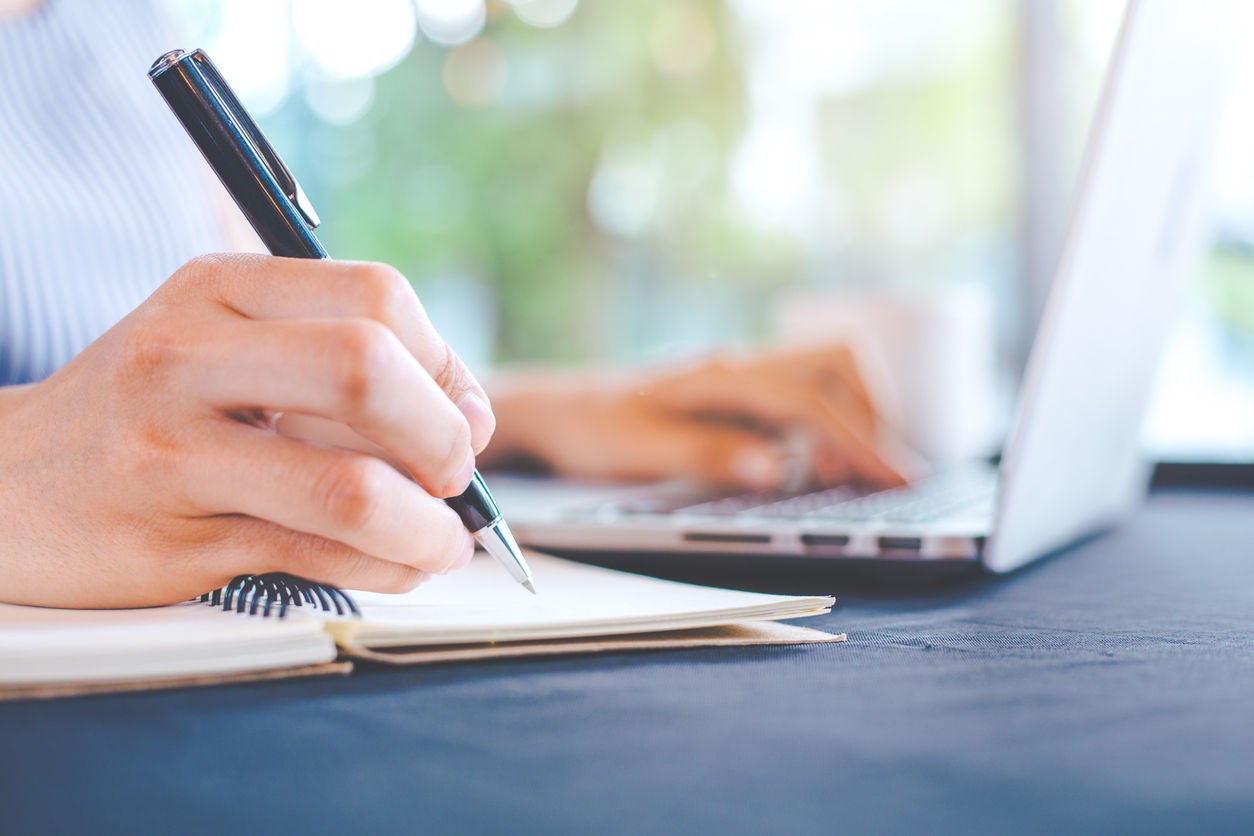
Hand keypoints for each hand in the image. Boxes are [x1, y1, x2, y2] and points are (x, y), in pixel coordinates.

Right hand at [0, 254, 494, 607]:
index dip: (447, 364)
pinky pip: (315, 557)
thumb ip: (347, 364)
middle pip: (367, 371)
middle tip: (456, 477)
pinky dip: (383, 569)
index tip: (462, 416)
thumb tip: (474, 417)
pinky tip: (393, 565)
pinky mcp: (169, 539)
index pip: (378, 298)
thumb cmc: (149, 411)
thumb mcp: (230, 348)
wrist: (8, 484)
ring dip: (427, 527)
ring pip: (348, 486)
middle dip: (443, 436)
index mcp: (220, 288)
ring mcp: (171, 448)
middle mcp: (188, 354)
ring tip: (442, 542)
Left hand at [481, 346, 916, 491]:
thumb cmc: (591, 429)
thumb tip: (778, 468)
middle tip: (874, 475)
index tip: (897, 479)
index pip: (812, 403)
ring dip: (849, 418)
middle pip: (837, 366)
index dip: (861, 442)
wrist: (554, 408)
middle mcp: (738, 367)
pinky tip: (810, 464)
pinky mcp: (734, 394)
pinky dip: (823, 426)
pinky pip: (798, 397)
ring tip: (843, 475)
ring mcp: (739, 377)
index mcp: (721, 377)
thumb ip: (710, 456)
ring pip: (823, 376)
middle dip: (869, 415)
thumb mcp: (642, 451)